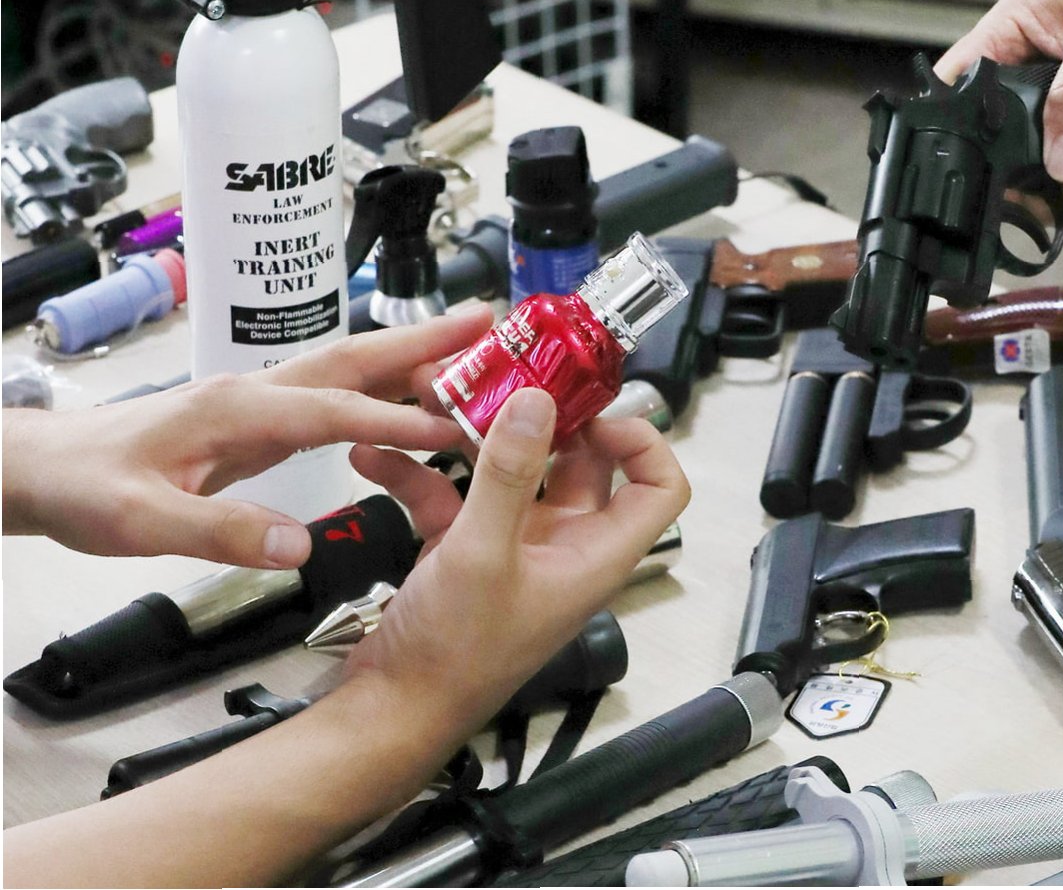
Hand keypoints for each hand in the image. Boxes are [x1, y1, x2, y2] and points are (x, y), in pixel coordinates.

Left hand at [1, 307, 491, 567]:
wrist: (45, 469)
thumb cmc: (87, 490)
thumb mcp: (140, 522)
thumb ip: (220, 530)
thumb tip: (298, 545)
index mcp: (235, 410)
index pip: (335, 408)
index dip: (399, 416)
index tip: (457, 427)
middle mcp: (255, 391)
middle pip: (355, 356)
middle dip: (426, 339)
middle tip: (489, 322)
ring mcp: (258, 400)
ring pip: (348, 366)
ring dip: (411, 353)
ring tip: (472, 347)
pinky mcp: (257, 416)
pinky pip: (334, 394)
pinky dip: (382, 385)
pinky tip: (406, 397)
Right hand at [343, 388, 690, 733]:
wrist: (393, 709)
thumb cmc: (454, 657)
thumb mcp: (482, 553)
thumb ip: (510, 474)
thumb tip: (538, 402)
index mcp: (595, 554)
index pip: (658, 488)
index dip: (642, 441)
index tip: (593, 408)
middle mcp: (564, 547)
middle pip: (581, 464)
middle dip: (545, 419)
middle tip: (511, 380)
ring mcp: (515, 547)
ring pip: (512, 472)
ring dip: (476, 439)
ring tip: (440, 401)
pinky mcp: (467, 551)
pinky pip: (455, 496)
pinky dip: (422, 474)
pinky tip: (378, 456)